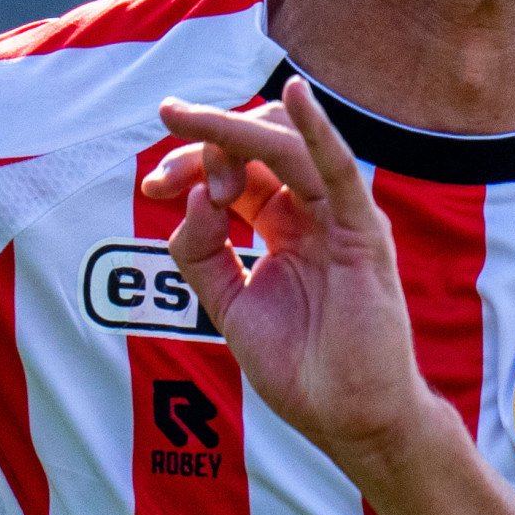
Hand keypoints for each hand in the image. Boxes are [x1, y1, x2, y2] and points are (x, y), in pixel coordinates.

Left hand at [146, 83, 442, 476]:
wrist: (349, 419)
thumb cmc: (302, 368)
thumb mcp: (229, 304)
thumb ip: (202, 252)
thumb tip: (190, 199)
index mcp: (285, 225)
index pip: (237, 168)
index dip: (191, 165)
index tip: (151, 187)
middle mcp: (314, 212)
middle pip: (258, 145)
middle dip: (204, 145)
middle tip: (162, 176)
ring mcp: (340, 218)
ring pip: (288, 146)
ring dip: (232, 133)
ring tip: (189, 129)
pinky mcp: (363, 234)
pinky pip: (340, 171)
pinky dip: (319, 130)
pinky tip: (295, 96)